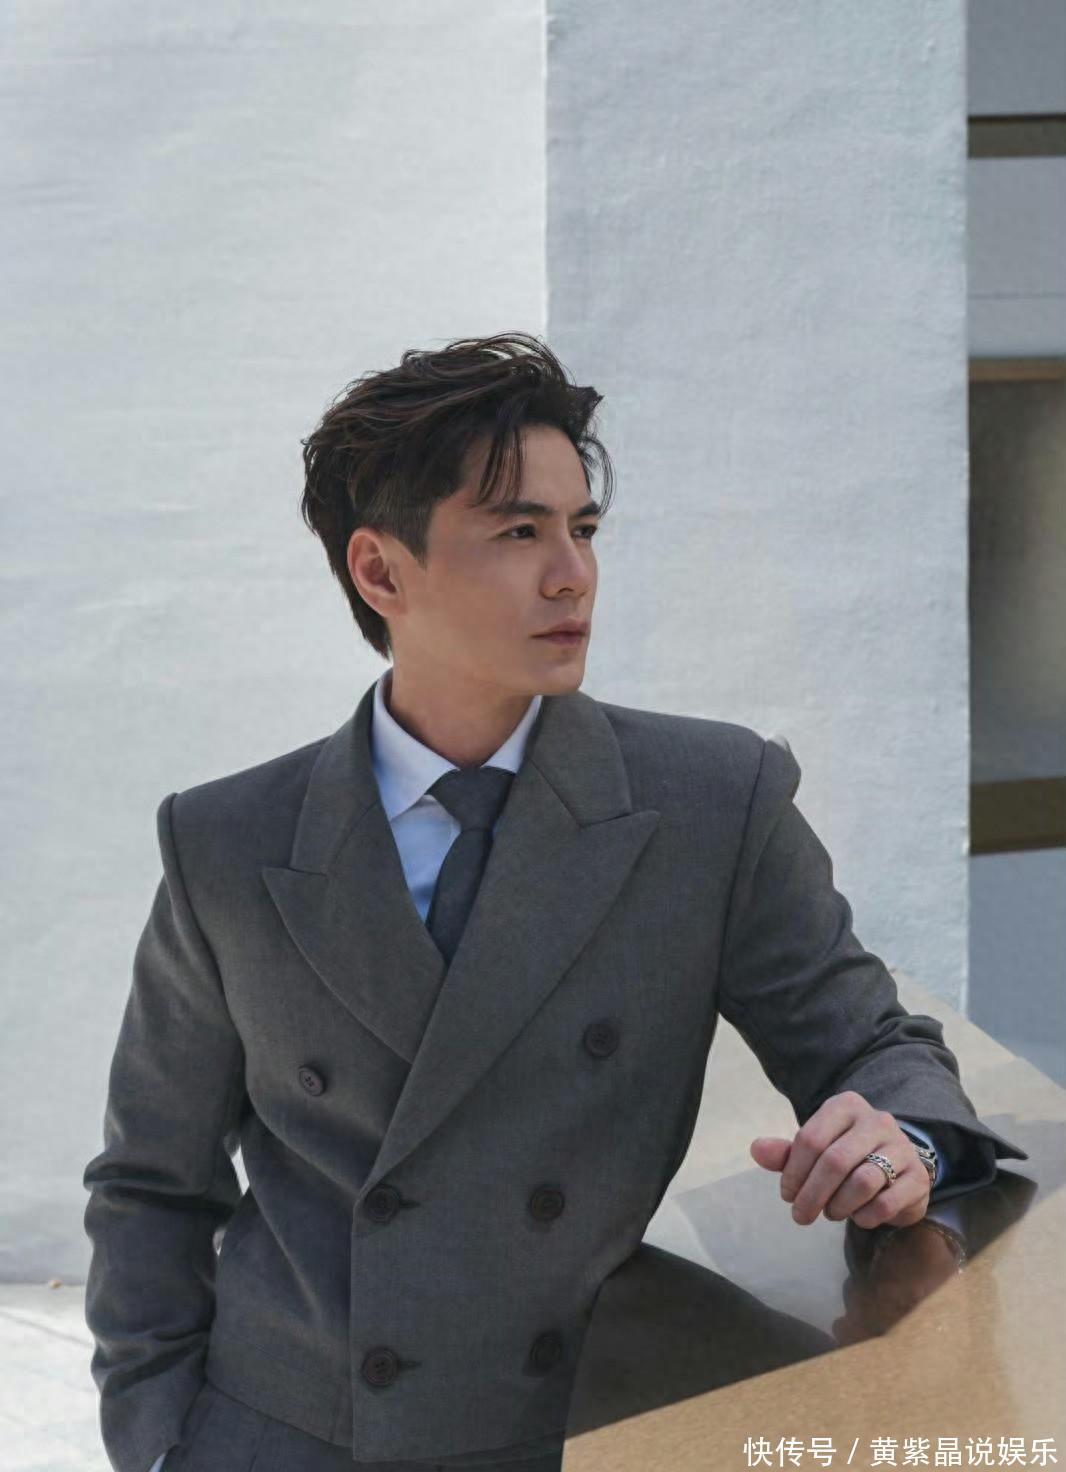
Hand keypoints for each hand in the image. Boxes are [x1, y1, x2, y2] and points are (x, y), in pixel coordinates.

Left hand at [750, 1090, 930, 1229]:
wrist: (897, 1166)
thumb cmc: (846, 1156)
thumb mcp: (815, 1150)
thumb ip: (786, 1153)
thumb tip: (756, 1149)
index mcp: (846, 1106)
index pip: (811, 1138)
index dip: (793, 1172)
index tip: (787, 1195)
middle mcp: (877, 1120)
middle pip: (835, 1161)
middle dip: (812, 1194)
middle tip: (801, 1216)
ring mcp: (902, 1147)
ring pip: (863, 1181)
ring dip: (838, 1205)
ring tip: (831, 1213)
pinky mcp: (919, 1177)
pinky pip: (887, 1202)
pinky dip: (865, 1216)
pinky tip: (858, 1217)